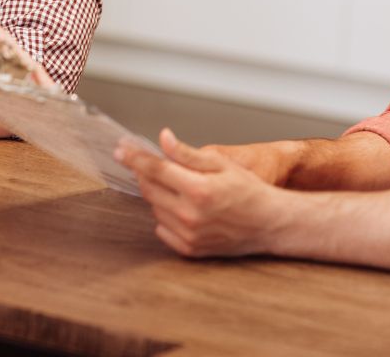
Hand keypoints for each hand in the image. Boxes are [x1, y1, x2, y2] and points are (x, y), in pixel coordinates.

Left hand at [115, 128, 286, 257]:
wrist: (268, 223)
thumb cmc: (248, 190)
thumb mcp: (221, 164)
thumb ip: (188, 153)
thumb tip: (163, 139)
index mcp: (198, 189)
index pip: (155, 169)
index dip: (135, 158)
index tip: (121, 150)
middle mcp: (190, 215)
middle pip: (149, 189)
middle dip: (145, 174)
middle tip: (148, 164)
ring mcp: (188, 235)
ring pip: (154, 208)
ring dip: (159, 194)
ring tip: (180, 187)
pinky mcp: (188, 249)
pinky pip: (162, 228)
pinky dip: (166, 216)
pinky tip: (183, 208)